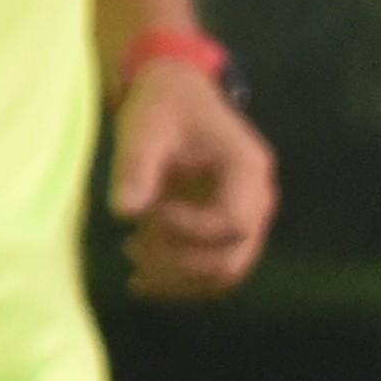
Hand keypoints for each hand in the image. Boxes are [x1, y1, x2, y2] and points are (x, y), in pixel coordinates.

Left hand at [109, 57, 278, 300]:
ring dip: (178, 280)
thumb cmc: (164, 105)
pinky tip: (140, 283)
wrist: (175, 96)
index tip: (149, 212)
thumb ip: (137, 164)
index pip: (232, 223)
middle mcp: (257, 200)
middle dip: (179, 262)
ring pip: (223, 273)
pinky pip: (211, 271)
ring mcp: (246, 220)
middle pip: (231, 258)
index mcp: (248, 169)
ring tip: (132, 262)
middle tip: (131, 247)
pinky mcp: (225, 232)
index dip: (187, 229)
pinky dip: (179, 283)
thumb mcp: (146, 124)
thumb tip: (124, 211)